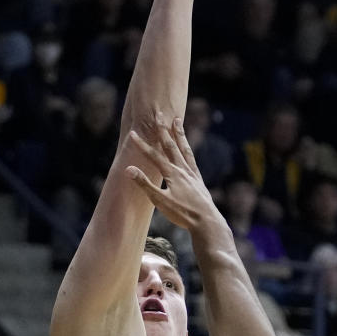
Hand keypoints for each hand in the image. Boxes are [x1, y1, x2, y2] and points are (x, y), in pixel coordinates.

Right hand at [126, 113, 216, 234]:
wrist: (207, 222)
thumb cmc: (182, 214)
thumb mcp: (160, 201)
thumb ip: (145, 184)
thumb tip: (129, 169)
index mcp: (172, 173)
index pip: (153, 155)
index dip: (142, 145)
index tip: (133, 133)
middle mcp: (183, 169)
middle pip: (171, 145)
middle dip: (162, 129)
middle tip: (159, 113)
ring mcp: (192, 174)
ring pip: (184, 149)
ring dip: (179, 134)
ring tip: (177, 121)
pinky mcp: (199, 180)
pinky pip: (191, 159)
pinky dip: (187, 150)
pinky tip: (186, 149)